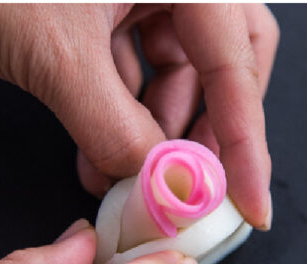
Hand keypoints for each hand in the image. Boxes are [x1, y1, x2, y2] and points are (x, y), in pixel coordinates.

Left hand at [0, 4, 277, 229]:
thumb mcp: (59, 58)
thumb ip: (113, 126)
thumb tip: (153, 181)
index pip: (238, 60)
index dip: (245, 140)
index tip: (248, 201)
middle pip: (220, 63)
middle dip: (199, 133)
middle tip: (187, 192)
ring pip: (173, 69)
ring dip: (151, 131)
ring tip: (123, 181)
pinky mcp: (107, 5)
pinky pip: (132, 65)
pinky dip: (121, 112)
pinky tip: (100, 156)